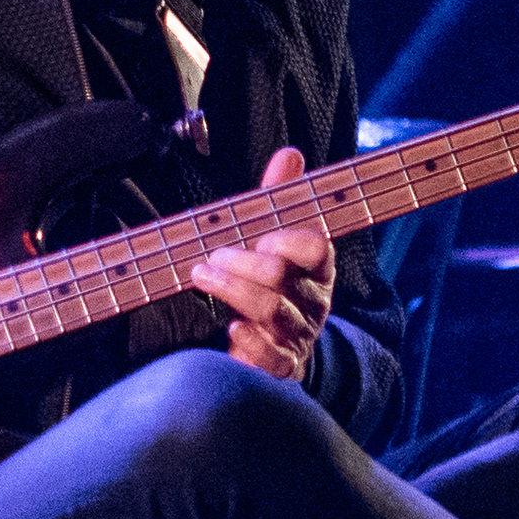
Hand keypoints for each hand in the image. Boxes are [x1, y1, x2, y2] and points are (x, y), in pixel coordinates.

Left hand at [190, 145, 334, 381]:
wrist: (282, 342)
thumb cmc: (274, 280)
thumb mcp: (274, 237)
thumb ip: (279, 198)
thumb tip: (290, 153)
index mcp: (317, 266)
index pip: (314, 246)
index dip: (284, 238)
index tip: (259, 237)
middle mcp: (314, 299)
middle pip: (281, 276)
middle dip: (240, 261)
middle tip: (211, 256)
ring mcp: (301, 333)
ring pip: (272, 310)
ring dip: (231, 289)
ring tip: (201, 276)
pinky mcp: (285, 364)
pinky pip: (273, 357)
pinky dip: (250, 340)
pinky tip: (231, 327)